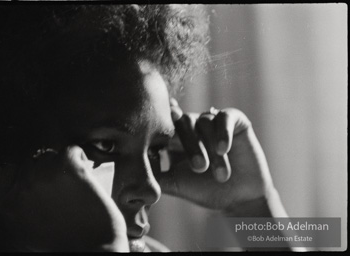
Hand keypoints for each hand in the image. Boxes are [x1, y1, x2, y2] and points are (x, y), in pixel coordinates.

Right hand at [0, 146, 128, 251]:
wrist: (91, 248)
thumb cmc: (61, 242)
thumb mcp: (23, 229)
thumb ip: (10, 205)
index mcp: (8, 202)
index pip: (9, 175)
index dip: (28, 180)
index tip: (40, 185)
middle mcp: (22, 185)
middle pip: (29, 164)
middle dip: (44, 173)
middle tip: (61, 186)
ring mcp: (44, 174)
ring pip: (49, 156)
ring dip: (60, 166)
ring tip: (73, 183)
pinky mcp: (69, 166)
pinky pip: (71, 149)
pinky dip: (79, 157)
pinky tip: (84, 173)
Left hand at [158, 99, 275, 212]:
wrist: (240, 199)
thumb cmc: (207, 192)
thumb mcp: (177, 184)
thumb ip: (155, 175)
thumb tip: (129, 172)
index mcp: (178, 139)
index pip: (166, 124)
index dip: (161, 121)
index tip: (156, 122)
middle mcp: (194, 127)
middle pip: (183, 122)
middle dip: (191, 145)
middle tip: (200, 168)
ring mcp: (213, 122)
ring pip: (204, 122)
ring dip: (211, 148)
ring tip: (220, 174)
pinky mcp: (235, 121)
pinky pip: (225, 117)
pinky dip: (223, 132)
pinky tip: (224, 148)